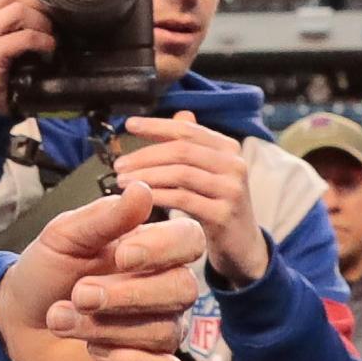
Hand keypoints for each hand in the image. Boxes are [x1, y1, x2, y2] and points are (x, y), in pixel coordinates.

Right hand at [0, 0, 54, 115]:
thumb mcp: (5, 31)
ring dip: (44, 26)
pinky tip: (46, 52)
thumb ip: (18, 8)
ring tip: (49, 41)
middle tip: (53, 24)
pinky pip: (23, 36)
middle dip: (42, 4)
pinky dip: (42, 43)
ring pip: (21, 10)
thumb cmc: (0, 67)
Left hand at [0, 185, 210, 360]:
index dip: (163, 248)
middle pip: (183, 289)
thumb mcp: (65, 236)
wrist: (18, 321)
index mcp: (152, 250)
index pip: (189, 240)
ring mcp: (160, 332)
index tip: (122, 255)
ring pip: (163, 331)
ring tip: (63, 319)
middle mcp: (165, 291)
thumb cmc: (47, 273)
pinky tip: (97, 352)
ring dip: (106, 327)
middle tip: (79, 294)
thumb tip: (142, 189)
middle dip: (127, 294)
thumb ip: (105, 217)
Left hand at [114, 111, 267, 285]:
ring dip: (146, 176)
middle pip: (181, 150)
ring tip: (123, 182)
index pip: (187, 130)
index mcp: (228, 148)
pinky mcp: (224, 215)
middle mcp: (234, 164)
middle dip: (145, 155)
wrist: (242, 245)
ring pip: (180, 173)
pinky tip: (141, 199)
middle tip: (120, 164)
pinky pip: (183, 199)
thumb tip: (179, 115)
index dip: (156, 126)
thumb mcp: (209, 172)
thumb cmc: (218, 205)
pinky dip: (157, 196)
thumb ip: (195, 145)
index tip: (129, 125)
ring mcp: (232, 190)